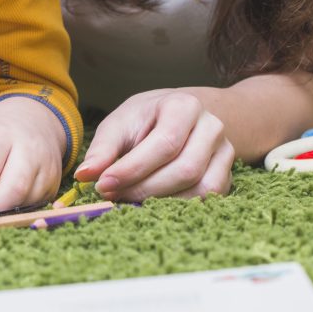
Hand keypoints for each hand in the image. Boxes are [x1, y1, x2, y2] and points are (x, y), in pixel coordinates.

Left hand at [75, 89, 233, 200]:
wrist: (180, 115)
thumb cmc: (146, 118)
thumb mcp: (120, 122)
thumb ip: (104, 148)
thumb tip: (84, 175)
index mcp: (184, 106)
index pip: (164, 144)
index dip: (133, 169)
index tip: (103, 184)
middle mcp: (211, 126)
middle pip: (184, 169)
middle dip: (144, 188)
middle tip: (112, 195)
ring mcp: (224, 151)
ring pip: (200, 188)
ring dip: (162, 201)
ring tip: (130, 199)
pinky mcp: (227, 174)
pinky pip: (208, 198)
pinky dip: (179, 206)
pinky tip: (154, 202)